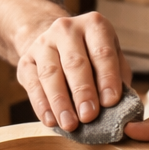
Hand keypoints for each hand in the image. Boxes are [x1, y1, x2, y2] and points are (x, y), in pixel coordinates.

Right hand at [14, 12, 131, 131]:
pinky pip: (32, 84)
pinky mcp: (25, 61)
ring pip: (50, 74)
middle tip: (89, 117)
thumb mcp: (112, 58)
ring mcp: (43, 43)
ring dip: (60, 102)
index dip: (107, 78)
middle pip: (74, 63)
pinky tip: (51, 121)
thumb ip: (119, 79)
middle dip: (82, 92)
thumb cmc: (92, 56)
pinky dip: (41, 105)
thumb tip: (122, 108)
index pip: (102, 53)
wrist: (56, 43)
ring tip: (69, 124)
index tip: (111, 102)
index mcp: (94, 25)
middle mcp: (66, 29)